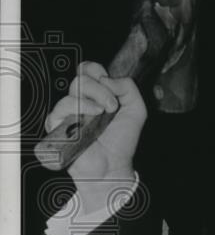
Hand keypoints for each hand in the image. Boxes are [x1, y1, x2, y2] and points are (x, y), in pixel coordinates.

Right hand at [44, 61, 146, 210]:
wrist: (112, 165)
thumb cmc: (121, 141)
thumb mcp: (136, 110)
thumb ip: (128, 87)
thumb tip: (108, 78)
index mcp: (96, 94)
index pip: (89, 69)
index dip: (98, 72)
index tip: (111, 87)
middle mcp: (81, 100)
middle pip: (81, 76)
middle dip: (101, 88)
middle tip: (112, 106)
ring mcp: (68, 111)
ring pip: (74, 88)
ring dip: (94, 98)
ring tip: (103, 114)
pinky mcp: (58, 124)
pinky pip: (62, 107)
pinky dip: (79, 108)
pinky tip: (90, 118)